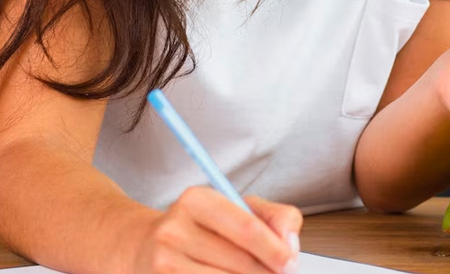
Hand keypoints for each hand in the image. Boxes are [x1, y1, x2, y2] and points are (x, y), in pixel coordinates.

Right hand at [133, 187, 301, 273]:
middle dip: (266, 273)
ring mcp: (162, 263)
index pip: (247, 228)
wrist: (142, 247)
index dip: (275, 250)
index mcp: (197, 200)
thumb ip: (274, 217)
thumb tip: (290, 243)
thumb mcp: (237, 209)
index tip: (290, 263)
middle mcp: (174, 229)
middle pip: (239, 263)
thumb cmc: (201, 229)